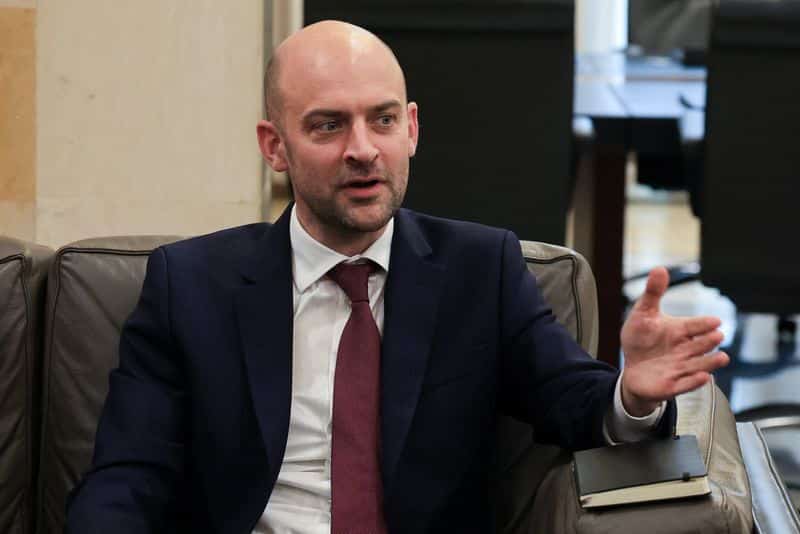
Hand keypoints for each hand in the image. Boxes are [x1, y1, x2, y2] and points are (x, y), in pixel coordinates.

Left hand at [620, 267, 729, 416]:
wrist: (632, 369)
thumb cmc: (641, 340)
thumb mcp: (643, 314)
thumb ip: (653, 293)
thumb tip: (660, 269)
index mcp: (680, 331)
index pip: (696, 325)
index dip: (704, 323)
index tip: (714, 321)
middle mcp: (684, 349)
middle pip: (701, 344)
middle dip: (709, 340)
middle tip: (717, 335)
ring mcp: (680, 368)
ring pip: (698, 364)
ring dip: (710, 362)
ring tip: (721, 358)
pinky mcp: (672, 385)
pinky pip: (684, 384)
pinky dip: (693, 381)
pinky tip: (702, 376)